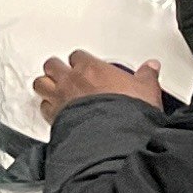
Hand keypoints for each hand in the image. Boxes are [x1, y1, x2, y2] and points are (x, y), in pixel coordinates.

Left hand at [34, 51, 168, 117]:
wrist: (115, 136)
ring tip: (52, 89)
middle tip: (64, 74)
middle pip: (53, 65)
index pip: (78, 56)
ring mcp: (60, 98)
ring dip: (46, 86)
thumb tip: (151, 67)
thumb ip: (146, 76)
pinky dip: (47, 108)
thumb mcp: (146, 90)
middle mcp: (72, 80)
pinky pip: (43, 107)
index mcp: (92, 68)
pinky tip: (53, 111)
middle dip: (57, 69)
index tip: (85, 65)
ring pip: (41, 84)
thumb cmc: (128, 111)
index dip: (80, 61)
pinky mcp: (55, 117)